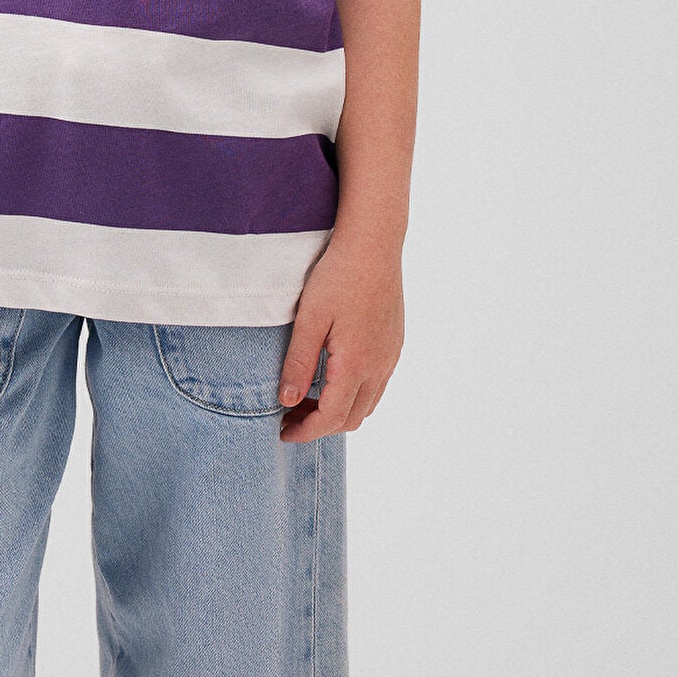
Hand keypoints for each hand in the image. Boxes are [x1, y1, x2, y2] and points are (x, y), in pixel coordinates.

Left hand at [276, 235, 403, 442]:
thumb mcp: (309, 319)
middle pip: (352, 418)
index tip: (283, 432)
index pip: (331, 418)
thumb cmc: (338, 276)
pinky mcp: (394, 342)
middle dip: (320, 425)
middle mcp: (379, 366)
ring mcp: (391, 355)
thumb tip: (286, 401)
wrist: (374, 244)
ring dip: (339, 410)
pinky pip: (378, 384)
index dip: (306, 432)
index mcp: (356, 365)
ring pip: (368, 403)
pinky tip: (333, 375)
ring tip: (308, 398)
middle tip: (290, 415)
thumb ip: (297, 362)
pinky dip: (354, 393)